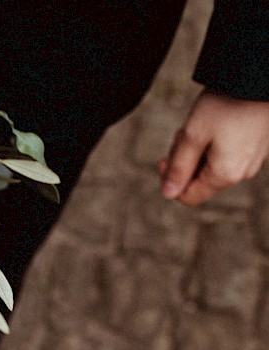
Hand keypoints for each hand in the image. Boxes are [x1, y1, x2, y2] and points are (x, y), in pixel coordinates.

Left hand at [158, 90, 268, 205]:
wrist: (259, 78)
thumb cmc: (226, 104)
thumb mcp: (192, 135)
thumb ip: (178, 168)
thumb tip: (168, 193)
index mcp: (225, 175)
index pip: (188, 197)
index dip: (171, 182)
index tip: (164, 158)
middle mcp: (242, 173)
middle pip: (199, 181)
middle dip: (184, 162)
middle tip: (182, 135)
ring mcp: (252, 161)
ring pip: (212, 167)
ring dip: (197, 151)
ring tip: (198, 126)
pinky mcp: (256, 148)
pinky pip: (227, 155)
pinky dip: (213, 144)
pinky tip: (213, 124)